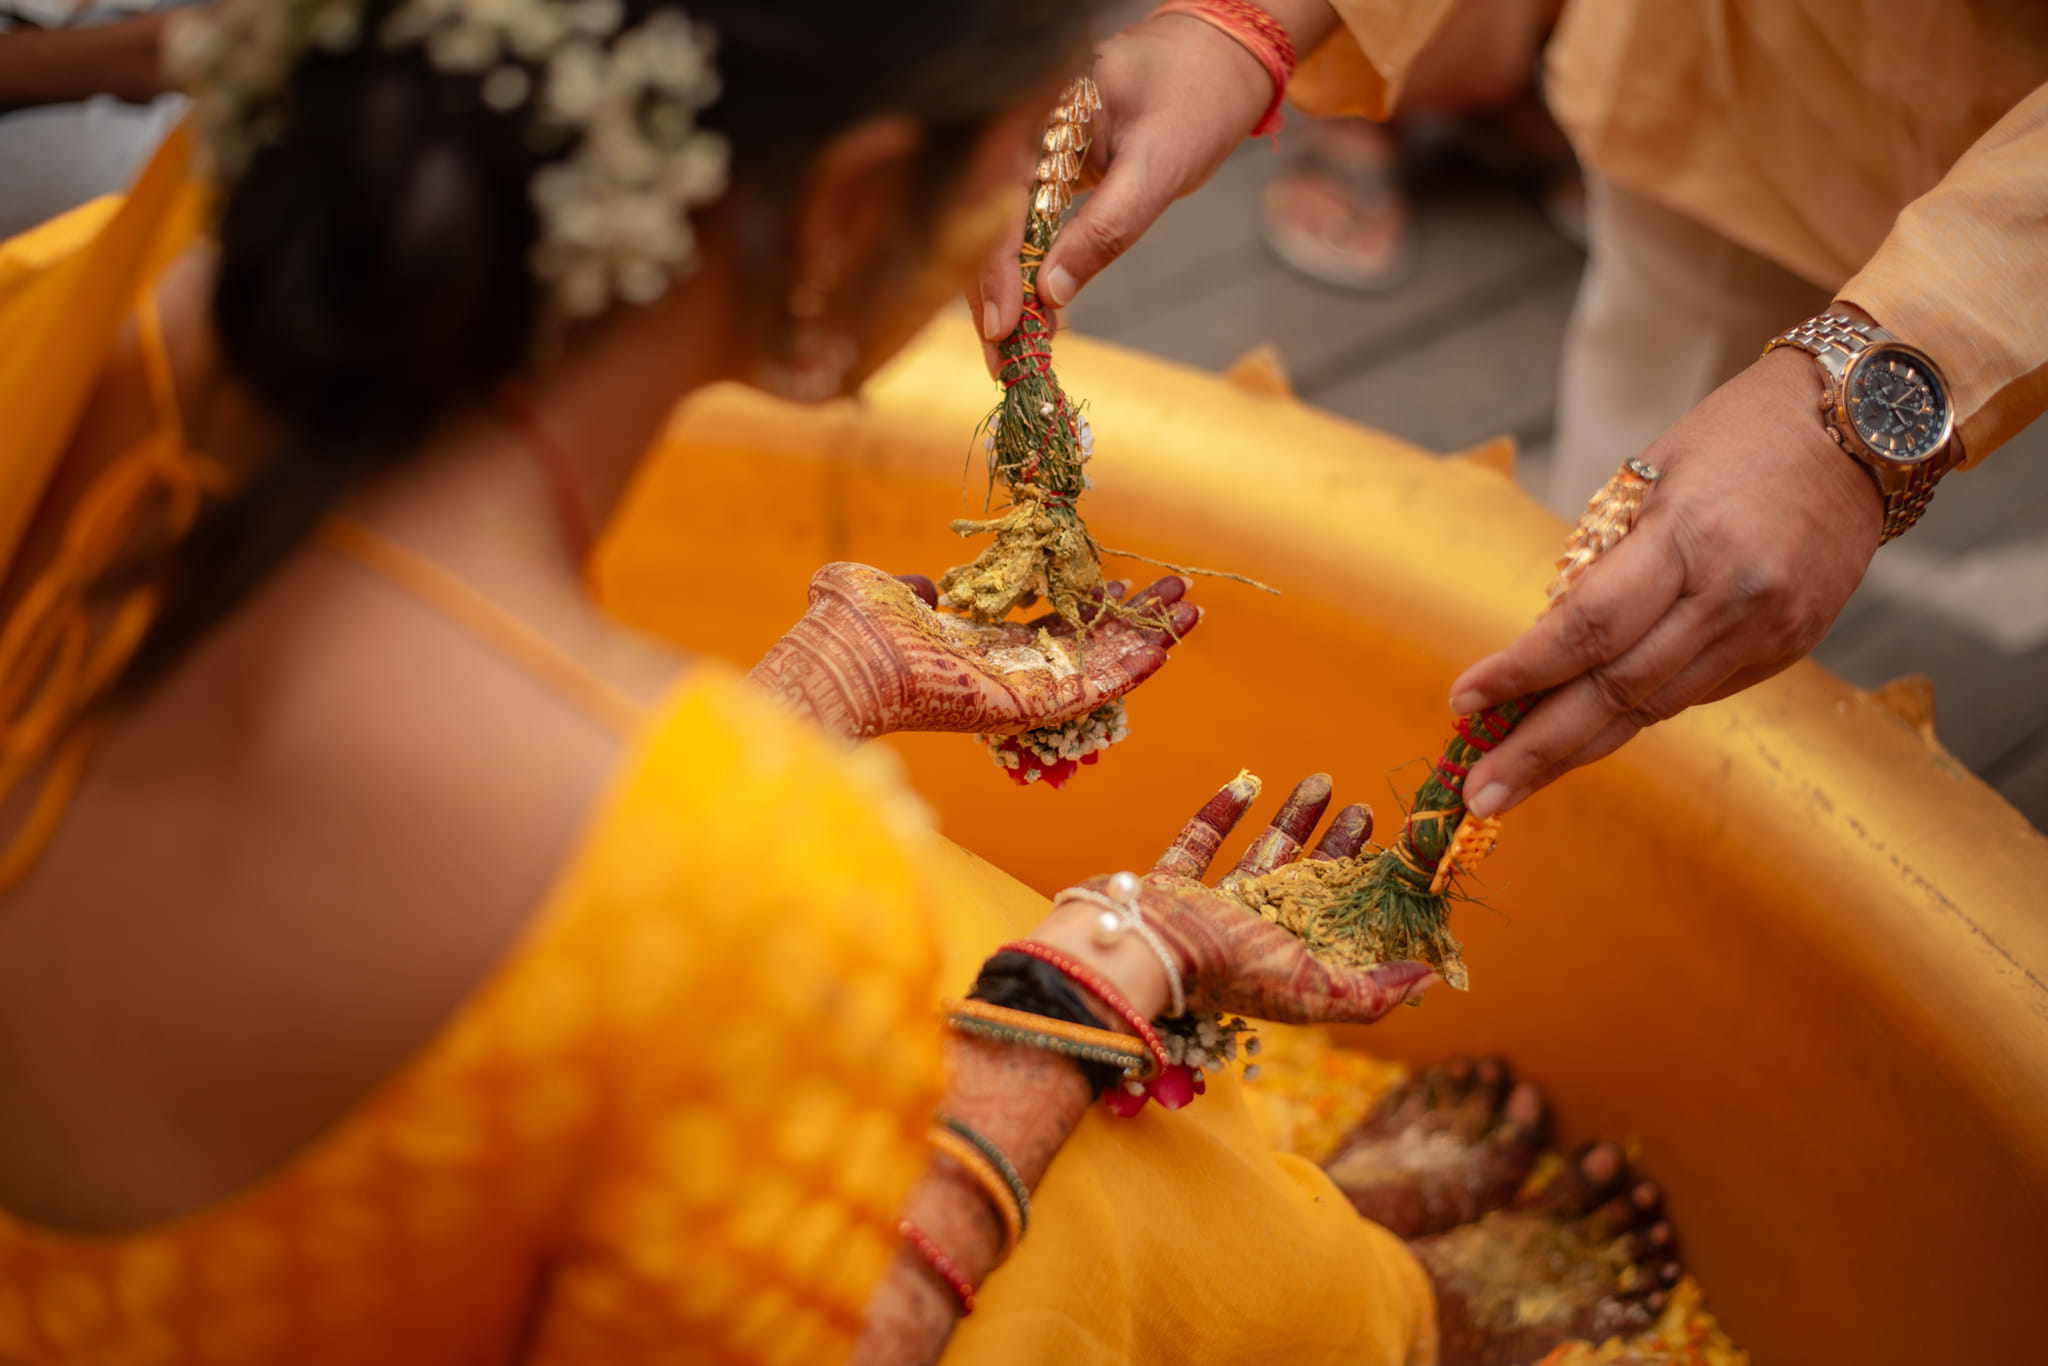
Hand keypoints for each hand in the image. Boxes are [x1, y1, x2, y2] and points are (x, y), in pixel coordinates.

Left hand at [748, 562, 1198, 740]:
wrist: (834, 663)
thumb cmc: (842, 633)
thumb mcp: (879, 591)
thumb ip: (908, 589)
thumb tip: (923, 585)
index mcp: (976, 651)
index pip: (1048, 635)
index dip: (1089, 611)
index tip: (1123, 587)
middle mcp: (1003, 676)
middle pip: (1087, 651)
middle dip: (1136, 623)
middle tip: (1181, 594)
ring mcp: (1016, 695)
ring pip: (1099, 671)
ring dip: (1147, 641)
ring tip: (1191, 611)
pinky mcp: (1022, 708)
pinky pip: (1086, 691)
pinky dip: (1127, 670)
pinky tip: (1162, 647)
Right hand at [969, 4, 1338, 353]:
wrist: (1223, 57)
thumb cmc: (1198, 96)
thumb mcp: (1158, 167)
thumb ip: (1105, 228)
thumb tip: (1051, 295)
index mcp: (1037, 114)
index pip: (993, 202)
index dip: (992, 271)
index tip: (1003, 329)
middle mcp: (1020, 130)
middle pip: (982, 223)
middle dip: (990, 297)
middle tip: (1002, 365)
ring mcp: (1029, 150)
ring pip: (996, 231)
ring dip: (1003, 295)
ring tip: (1013, 357)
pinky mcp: (1043, 171)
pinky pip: (1020, 226)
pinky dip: (1025, 274)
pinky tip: (1030, 318)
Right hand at [1039, 772, 1435, 1025]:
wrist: (1141, 950)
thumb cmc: (1231, 970)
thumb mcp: (1317, 990)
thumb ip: (1375, 992)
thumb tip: (1430, 978)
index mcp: (1290, 963)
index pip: (1343, 923)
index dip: (1372, 890)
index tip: (1397, 852)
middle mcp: (1254, 938)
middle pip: (1308, 886)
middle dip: (1339, 847)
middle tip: (1365, 810)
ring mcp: (1210, 912)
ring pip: (1258, 857)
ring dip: (1291, 820)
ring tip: (1321, 781)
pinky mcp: (1170, 887)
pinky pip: (1196, 844)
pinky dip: (1219, 814)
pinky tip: (1245, 784)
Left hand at [1446, 340, 1884, 818]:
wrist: (1865, 426)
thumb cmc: (1738, 433)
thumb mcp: (1654, 475)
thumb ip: (1605, 560)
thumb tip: (1547, 642)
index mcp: (1687, 540)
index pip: (1586, 628)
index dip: (1520, 674)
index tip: (1464, 703)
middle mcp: (1731, 596)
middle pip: (1617, 690)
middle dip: (1540, 748)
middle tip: (1478, 794)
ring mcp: (1768, 630)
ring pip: (1656, 706)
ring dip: (1579, 748)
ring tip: (1513, 782)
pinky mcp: (1789, 647)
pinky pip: (1697, 692)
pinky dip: (1638, 711)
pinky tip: (1587, 731)